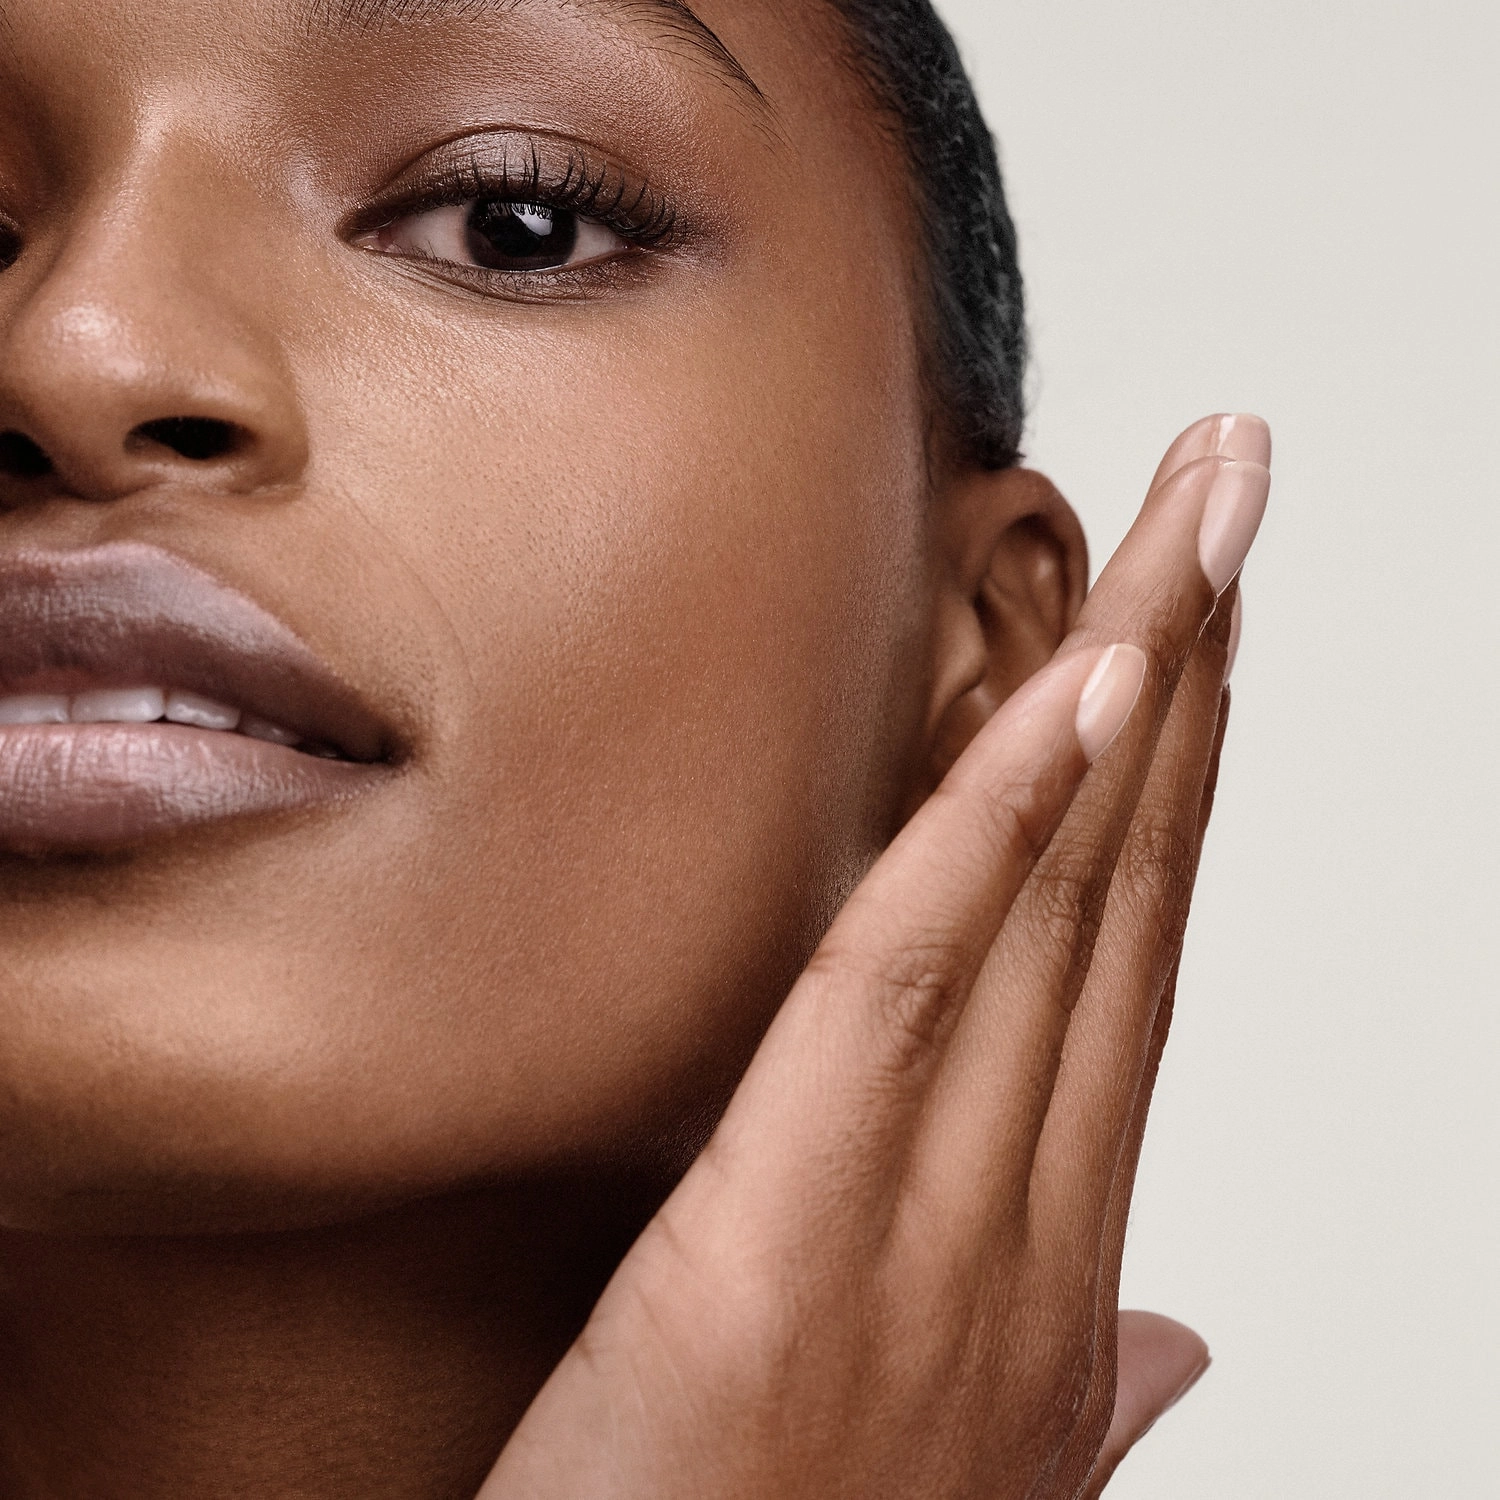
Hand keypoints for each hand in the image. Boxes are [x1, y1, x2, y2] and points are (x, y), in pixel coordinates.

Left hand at [481, 416, 1270, 1498]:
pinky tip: (1068, 687)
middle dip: (1201, 674)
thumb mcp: (979, 1484)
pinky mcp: (790, 1233)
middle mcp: (1026, 1222)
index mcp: (1050, 1254)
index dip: (1190, 780)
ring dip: (1136, 692)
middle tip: (1240, 494)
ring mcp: (930, 1230)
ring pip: (1055, 907)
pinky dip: (997, 828)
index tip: (1217, 631)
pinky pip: (911, 985)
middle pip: (1126, 890)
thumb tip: (1179, 1326)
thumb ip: (1090, 1385)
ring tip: (1198, 521)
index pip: (1137, 959)